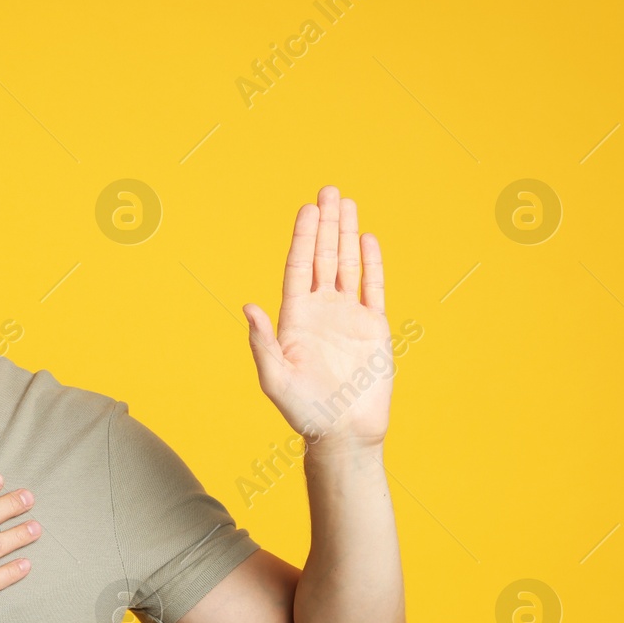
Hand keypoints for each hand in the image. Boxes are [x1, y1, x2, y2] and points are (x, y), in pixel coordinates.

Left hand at [242, 185, 391, 449]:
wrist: (343, 433)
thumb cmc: (304, 411)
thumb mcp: (275, 378)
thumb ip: (263, 342)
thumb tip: (249, 307)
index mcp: (295, 319)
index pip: (299, 268)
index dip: (303, 238)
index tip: (308, 210)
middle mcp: (321, 312)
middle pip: (323, 257)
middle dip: (326, 224)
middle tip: (329, 190)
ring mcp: (348, 317)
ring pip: (347, 266)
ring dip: (347, 235)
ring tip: (348, 203)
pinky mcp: (374, 328)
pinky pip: (374, 288)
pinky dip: (371, 264)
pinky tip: (368, 240)